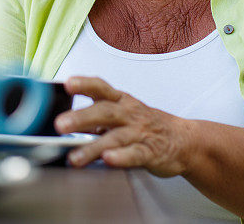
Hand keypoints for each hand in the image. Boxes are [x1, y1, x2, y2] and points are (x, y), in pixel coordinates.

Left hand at [54, 76, 191, 176]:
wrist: (183, 139)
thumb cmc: (146, 125)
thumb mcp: (121, 114)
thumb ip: (93, 118)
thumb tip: (63, 122)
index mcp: (121, 101)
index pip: (102, 88)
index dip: (85, 84)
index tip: (68, 83)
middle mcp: (129, 114)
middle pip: (105, 112)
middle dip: (82, 117)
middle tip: (60, 125)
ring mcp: (140, 132)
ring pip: (116, 137)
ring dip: (94, 147)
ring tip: (75, 157)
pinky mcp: (150, 152)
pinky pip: (135, 154)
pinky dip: (122, 157)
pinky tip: (109, 160)